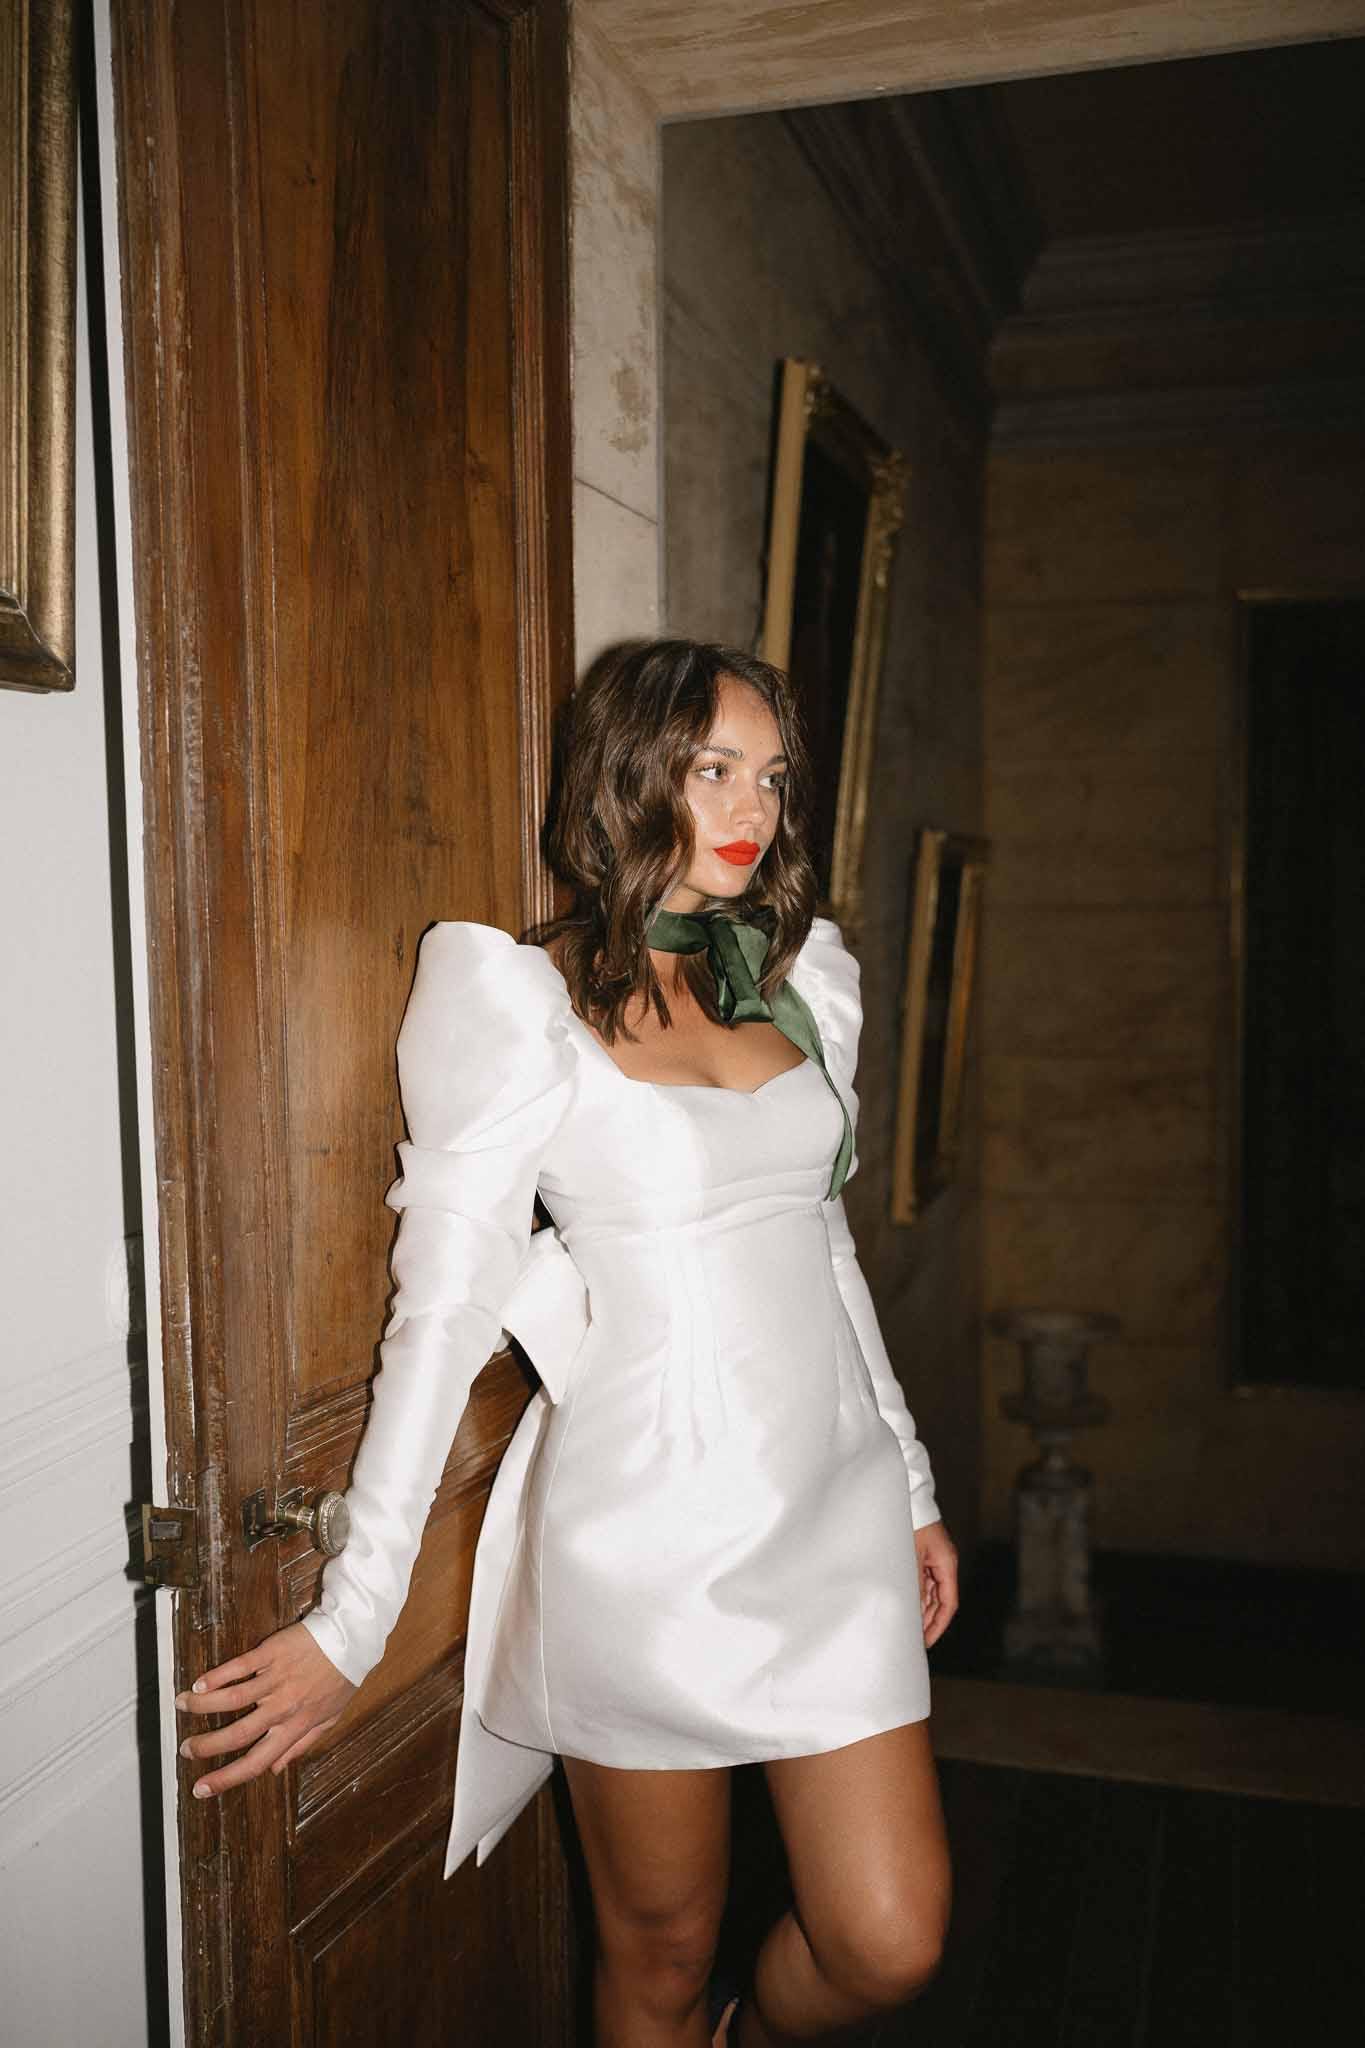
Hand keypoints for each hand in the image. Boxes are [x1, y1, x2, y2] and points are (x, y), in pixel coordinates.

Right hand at [174, 1620, 355, 1798]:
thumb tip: (275, 1769)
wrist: (352, 1639)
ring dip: (202, 1706)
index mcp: (295, 1727)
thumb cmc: (341, 1679)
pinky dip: (217, 1676)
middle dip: (206, 1746)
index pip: (256, 1762)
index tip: (202, 1789)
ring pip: (232, 1698)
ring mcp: (276, 1679)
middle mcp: (283, 1707)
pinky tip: (200, 1683)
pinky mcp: (272, 1653)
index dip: (226, 1779)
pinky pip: (240, 1666)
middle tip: (185, 1749)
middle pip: (237, 1734)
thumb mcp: (329, 1719)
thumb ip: (301, 1745)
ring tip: (182, 1707)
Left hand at [915, 1519, 958, 1647]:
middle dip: (930, 1621)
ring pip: (933, 1593)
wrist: (909, 1497)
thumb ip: (915, 1583)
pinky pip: (926, 1582)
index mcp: (947, 1564)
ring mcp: (936, 1559)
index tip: (926, 1641)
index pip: (948, 1603)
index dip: (938, 1625)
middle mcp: (945, 1563)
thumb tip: (916, 1610)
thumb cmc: (911, 1523)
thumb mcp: (911, 1556)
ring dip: (923, 1610)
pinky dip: (919, 1596)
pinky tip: (908, 1607)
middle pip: (942, 1601)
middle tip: (916, 1640)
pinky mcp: (927, 1555)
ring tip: (910, 1628)